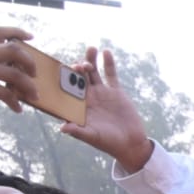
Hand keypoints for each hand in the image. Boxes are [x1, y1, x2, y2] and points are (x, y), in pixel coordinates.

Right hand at [0, 28, 37, 120]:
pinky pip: (5, 93)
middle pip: (12, 50)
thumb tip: (14, 69)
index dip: (16, 31)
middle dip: (29, 62)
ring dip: (28, 87)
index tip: (31, 37)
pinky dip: (15, 102)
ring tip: (34, 97)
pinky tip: (17, 108)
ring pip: (14, 73)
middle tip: (34, 75)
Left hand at [60, 47, 152, 171]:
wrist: (131, 144)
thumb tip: (62, 128)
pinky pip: (111, 74)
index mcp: (78, 106)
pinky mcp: (116, 92)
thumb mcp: (93, 137)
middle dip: (77, 68)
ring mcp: (102, 93)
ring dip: (90, 60)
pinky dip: (108, 63)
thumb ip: (78, 131)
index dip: (64, 79)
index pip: (67, 89)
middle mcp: (88, 97)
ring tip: (91, 49)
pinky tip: (106, 52)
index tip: (64, 72)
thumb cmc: (109, 143)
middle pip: (78, 77)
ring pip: (93, 72)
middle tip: (80, 64)